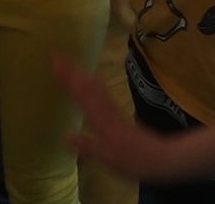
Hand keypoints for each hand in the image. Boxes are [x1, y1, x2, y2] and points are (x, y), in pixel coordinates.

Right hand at [55, 52, 178, 180]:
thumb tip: (65, 135)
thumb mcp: (107, 158)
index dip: (67, 78)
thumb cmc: (132, 160)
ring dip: (81, 72)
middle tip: (57, 55)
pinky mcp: (117, 112)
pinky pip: (101, 91)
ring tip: (69, 61)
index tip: (55, 62)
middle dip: (72, 69)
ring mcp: (113, 109)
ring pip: (94, 86)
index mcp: (101, 120)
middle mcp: (106, 110)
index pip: (81, 94)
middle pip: (87, 85)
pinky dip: (92, 81)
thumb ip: (87, 146)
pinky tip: (90, 78)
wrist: (159, 157)